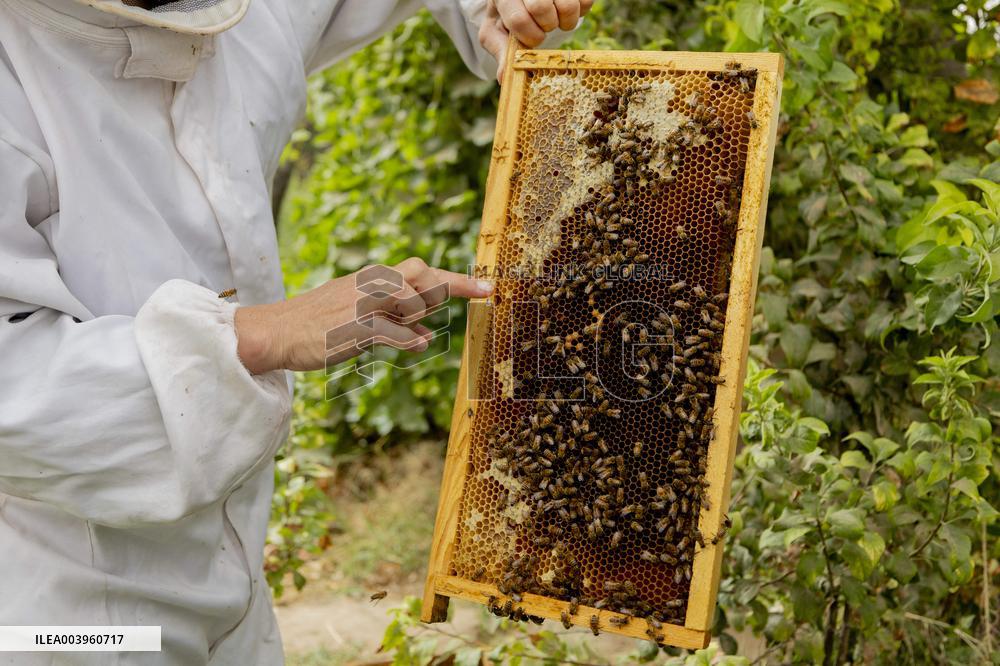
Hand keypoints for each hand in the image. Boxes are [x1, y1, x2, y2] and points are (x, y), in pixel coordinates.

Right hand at [234, 258, 492, 373]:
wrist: (273, 332)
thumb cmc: (316, 326)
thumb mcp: (356, 315)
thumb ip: (392, 321)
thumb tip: (427, 335)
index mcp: (370, 279)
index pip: (419, 271)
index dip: (456, 280)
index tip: (488, 287)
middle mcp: (369, 285)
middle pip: (420, 272)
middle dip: (450, 284)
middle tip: (476, 295)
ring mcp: (361, 305)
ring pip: (409, 297)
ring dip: (422, 313)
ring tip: (413, 330)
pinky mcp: (352, 328)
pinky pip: (391, 331)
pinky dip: (409, 338)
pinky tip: (419, 345)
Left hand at [479, 0, 594, 79]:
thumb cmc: (506, 16)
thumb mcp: (497, 32)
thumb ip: (501, 51)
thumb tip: (504, 77)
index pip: (519, 20)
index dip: (529, 37)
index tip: (531, 38)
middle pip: (541, 8)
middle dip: (546, 26)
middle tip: (545, 26)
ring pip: (567, 7)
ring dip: (565, 21)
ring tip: (557, 19)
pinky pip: (586, 3)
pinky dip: (580, 12)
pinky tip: (566, 10)